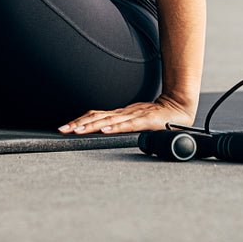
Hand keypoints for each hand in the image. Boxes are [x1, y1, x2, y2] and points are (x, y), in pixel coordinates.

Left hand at [58, 95, 195, 135]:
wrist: (179, 107)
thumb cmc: (157, 117)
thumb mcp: (135, 121)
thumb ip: (122, 127)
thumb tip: (104, 134)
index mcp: (120, 114)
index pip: (96, 116)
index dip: (79, 121)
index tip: (65, 128)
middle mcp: (124, 113)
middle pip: (97, 116)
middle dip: (79, 123)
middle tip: (63, 129)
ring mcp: (135, 115)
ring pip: (109, 120)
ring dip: (91, 125)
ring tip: (77, 130)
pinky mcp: (146, 120)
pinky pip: (129, 124)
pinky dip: (115, 127)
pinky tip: (105, 130)